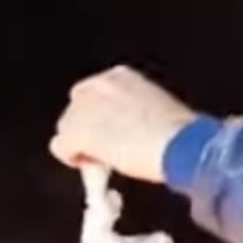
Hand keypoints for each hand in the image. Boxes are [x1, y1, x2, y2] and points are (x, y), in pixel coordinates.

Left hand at [49, 66, 198, 183]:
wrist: (180, 144)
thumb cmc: (180, 133)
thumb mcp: (156, 111)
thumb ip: (135, 113)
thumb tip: (128, 130)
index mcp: (121, 77)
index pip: (95, 94)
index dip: (100, 117)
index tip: (111, 133)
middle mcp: (98, 85)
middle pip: (76, 109)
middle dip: (87, 128)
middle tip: (105, 150)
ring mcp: (84, 108)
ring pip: (67, 127)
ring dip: (81, 144)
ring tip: (103, 160)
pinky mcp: (76, 132)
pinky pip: (62, 147)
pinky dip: (72, 158)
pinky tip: (88, 166)